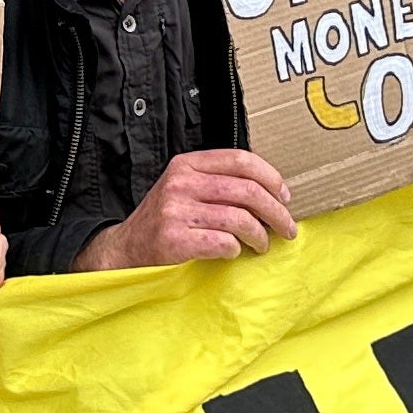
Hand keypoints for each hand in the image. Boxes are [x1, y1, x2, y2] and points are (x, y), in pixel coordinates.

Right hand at [71, 150, 295, 269]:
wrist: (125, 249)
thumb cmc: (163, 221)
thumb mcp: (183, 189)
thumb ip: (217, 182)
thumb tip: (270, 193)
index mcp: (186, 165)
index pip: (240, 159)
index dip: (271, 177)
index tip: (285, 196)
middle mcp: (180, 183)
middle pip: (247, 190)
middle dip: (276, 212)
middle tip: (287, 228)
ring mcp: (175, 211)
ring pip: (240, 219)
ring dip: (261, 236)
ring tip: (263, 244)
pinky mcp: (174, 239)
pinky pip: (224, 243)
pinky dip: (236, 250)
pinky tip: (233, 253)